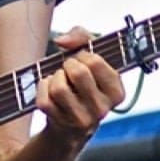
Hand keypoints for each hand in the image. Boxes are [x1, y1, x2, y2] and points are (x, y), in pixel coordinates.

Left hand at [37, 26, 124, 148]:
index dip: (82, 54)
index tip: (81, 59)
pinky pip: (44, 99)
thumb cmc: (83, 83)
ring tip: (61, 80)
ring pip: (59, 88)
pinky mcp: (61, 123)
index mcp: (116, 92)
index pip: (95, 62)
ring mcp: (82, 119)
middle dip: (68, 65)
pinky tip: (50, 91)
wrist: (71, 122)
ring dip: (55, 78)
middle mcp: (103, 109)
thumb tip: (62, 40)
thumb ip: (82, 37)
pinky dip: (43, 89)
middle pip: (78, 73)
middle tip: (69, 69)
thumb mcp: (91, 56)